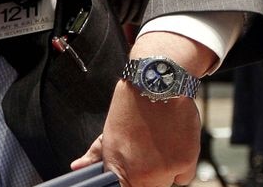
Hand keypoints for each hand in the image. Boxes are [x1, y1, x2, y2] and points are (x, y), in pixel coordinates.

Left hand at [71, 31, 210, 186]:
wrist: (156, 85)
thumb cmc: (131, 107)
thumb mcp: (109, 131)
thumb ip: (95, 155)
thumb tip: (78, 167)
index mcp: (117, 167)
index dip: (129, 182)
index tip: (131, 175)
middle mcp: (140, 174)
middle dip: (148, 176)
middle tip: (147, 153)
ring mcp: (163, 171)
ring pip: (166, 183)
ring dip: (165, 172)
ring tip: (159, 145)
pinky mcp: (185, 163)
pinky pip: (183, 177)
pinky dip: (182, 166)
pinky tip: (173, 144)